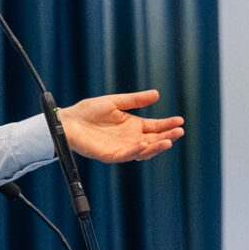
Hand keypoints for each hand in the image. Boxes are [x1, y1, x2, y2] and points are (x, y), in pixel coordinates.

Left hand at [59, 89, 183, 162]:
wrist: (68, 121)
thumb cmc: (88, 111)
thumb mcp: (115, 102)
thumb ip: (135, 100)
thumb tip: (157, 94)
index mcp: (133, 125)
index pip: (155, 127)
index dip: (167, 124)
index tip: (180, 121)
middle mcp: (130, 138)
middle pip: (153, 140)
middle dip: (167, 136)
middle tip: (179, 131)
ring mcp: (121, 148)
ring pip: (143, 151)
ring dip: (156, 147)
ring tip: (168, 141)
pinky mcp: (110, 155)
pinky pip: (126, 155)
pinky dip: (136, 151)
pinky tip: (143, 144)